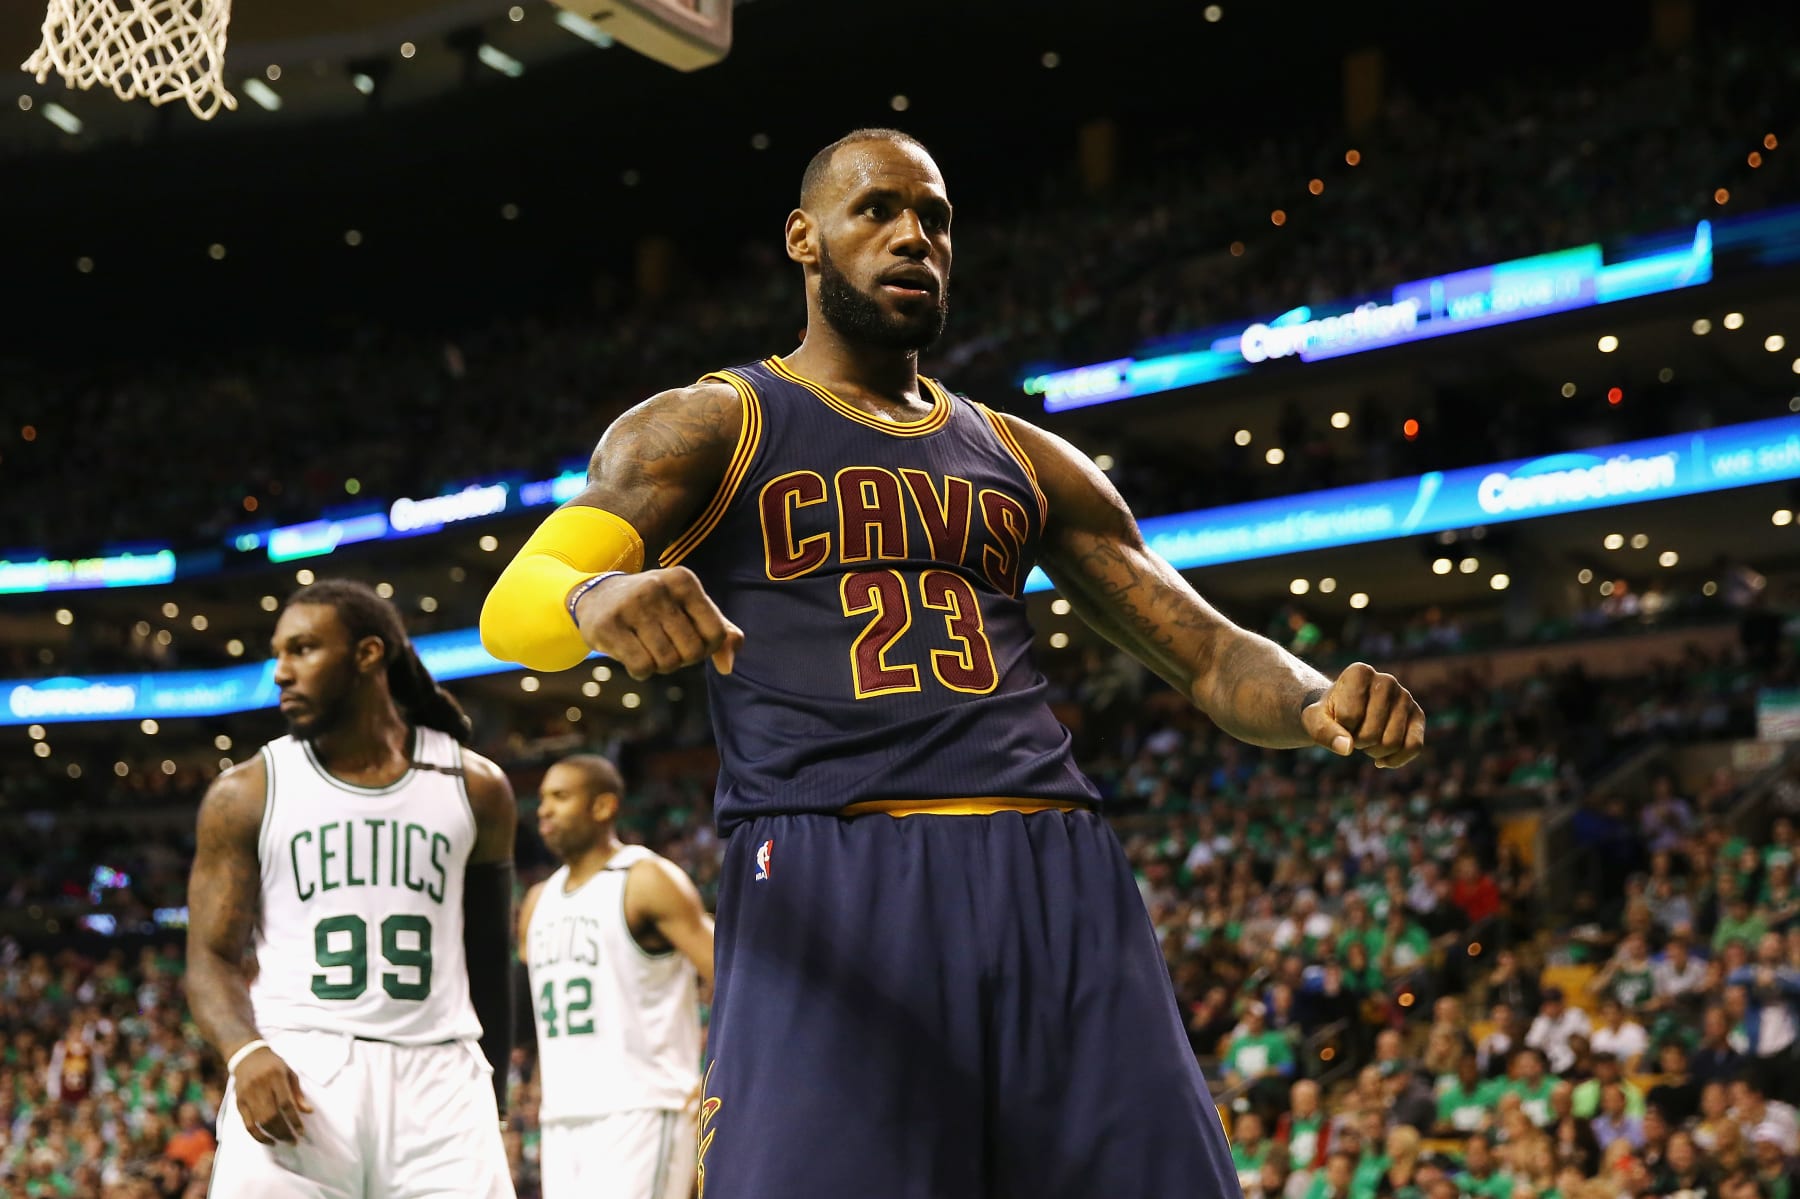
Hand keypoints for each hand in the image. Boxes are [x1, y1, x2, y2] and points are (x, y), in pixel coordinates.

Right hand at [233, 1045, 311, 1143]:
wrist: (248, 1057)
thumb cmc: (273, 1065)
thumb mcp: (289, 1073)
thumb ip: (297, 1093)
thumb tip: (308, 1111)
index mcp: (275, 1077)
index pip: (286, 1103)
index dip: (294, 1119)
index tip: (301, 1131)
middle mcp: (259, 1086)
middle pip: (272, 1115)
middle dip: (284, 1131)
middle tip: (294, 1141)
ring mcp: (247, 1096)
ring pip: (260, 1122)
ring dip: (274, 1135)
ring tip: (285, 1141)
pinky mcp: (239, 1103)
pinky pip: (247, 1125)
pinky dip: (258, 1136)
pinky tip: (269, 1141)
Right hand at [573, 567, 743, 679]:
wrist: (597, 597)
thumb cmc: (655, 608)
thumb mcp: (690, 609)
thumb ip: (720, 633)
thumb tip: (727, 667)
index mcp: (684, 580)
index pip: (716, 634)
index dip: (706, 648)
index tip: (689, 639)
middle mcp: (657, 587)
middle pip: (692, 652)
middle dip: (683, 659)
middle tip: (667, 646)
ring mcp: (631, 605)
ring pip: (667, 662)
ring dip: (661, 666)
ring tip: (649, 648)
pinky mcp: (608, 626)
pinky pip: (642, 668)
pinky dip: (641, 672)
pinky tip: (632, 654)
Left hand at [1302, 662, 1424, 768]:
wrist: (1344, 712)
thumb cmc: (1329, 713)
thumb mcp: (1314, 720)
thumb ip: (1324, 732)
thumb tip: (1347, 748)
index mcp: (1360, 672)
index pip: (1349, 716)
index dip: (1339, 728)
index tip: (1337, 719)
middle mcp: (1387, 679)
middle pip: (1371, 733)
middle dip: (1357, 742)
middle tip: (1352, 731)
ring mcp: (1405, 696)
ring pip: (1392, 743)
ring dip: (1373, 751)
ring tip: (1365, 737)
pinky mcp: (1418, 715)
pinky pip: (1414, 747)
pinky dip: (1396, 760)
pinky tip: (1381, 760)